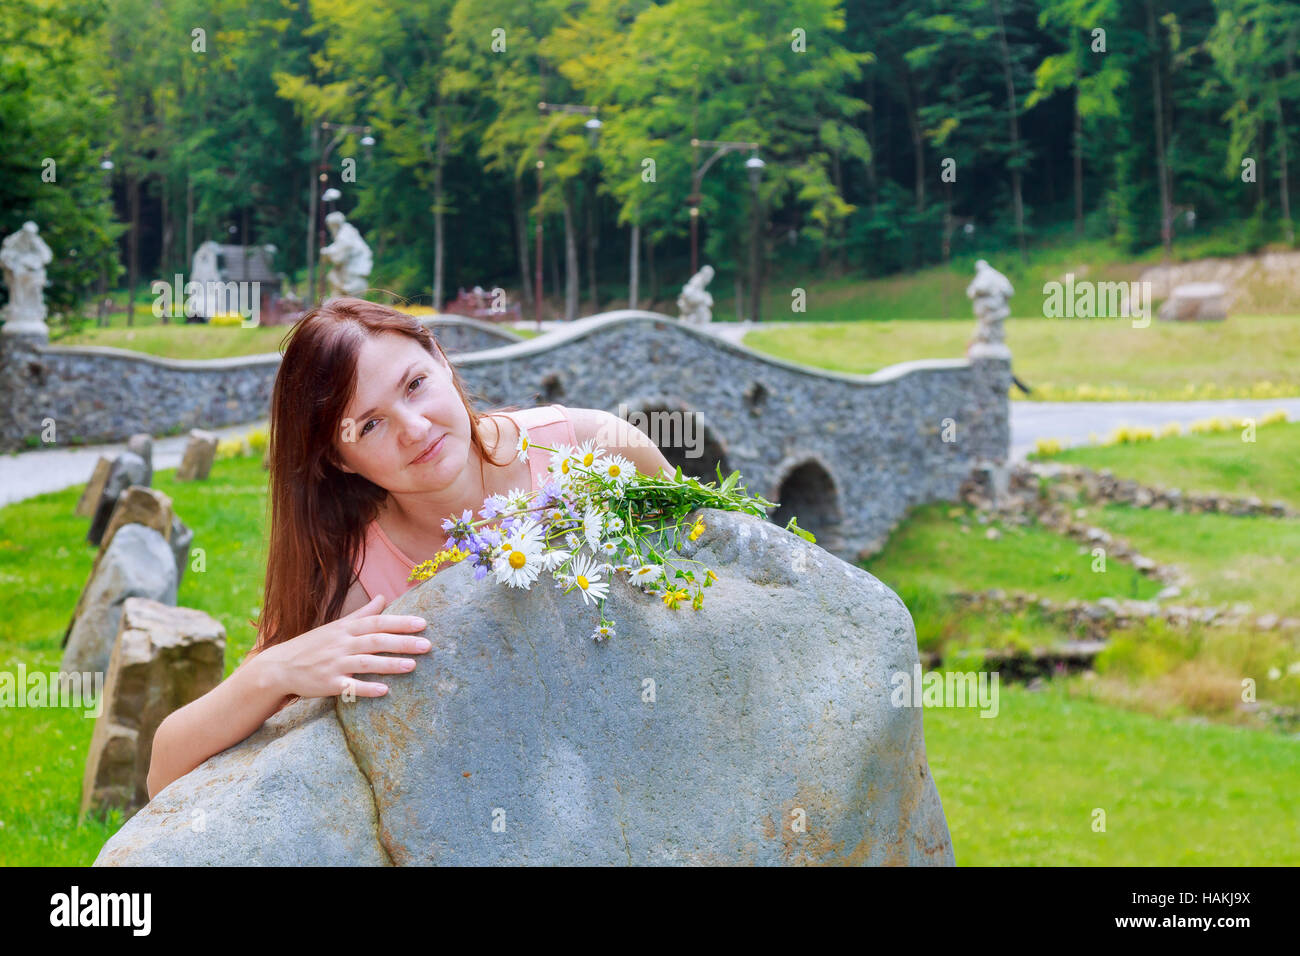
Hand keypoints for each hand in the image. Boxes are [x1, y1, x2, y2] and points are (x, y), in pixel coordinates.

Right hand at [257, 593, 430, 700]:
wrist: (280, 666)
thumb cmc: (314, 644)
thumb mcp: (337, 625)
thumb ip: (362, 613)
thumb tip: (384, 597)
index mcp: (346, 628)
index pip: (377, 622)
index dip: (400, 622)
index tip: (423, 624)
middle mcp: (342, 644)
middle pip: (376, 640)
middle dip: (402, 642)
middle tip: (427, 645)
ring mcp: (334, 664)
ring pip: (366, 663)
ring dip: (390, 664)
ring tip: (412, 666)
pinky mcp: (328, 684)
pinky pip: (349, 686)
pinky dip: (366, 688)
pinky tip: (385, 690)